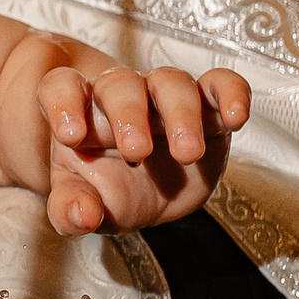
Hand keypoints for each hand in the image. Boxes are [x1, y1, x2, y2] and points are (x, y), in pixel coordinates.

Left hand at [37, 65, 250, 233]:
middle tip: (137, 152)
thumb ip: (71, 209)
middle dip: (128, 115)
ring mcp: (163, 98)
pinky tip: (236, 117)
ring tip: (187, 153)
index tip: (71, 135)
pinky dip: (231, 94)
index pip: (62, 88)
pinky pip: (220, 86)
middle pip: (120, 85)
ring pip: (171, 83)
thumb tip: (82, 215)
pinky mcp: (206, 108)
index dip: (63, 104)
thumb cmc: (107, 189)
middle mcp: (120, 97)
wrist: (147, 195)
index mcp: (80, 113)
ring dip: (180, 115)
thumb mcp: (84, 204)